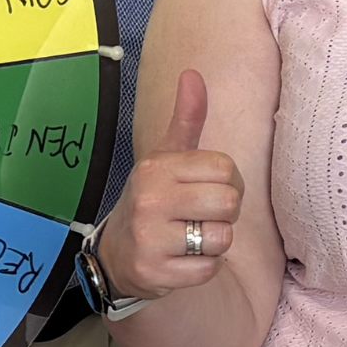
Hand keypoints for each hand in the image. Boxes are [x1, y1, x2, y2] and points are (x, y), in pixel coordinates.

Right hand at [103, 69, 245, 300]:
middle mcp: (150, 200)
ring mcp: (150, 238)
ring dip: (214, 243)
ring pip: (222, 239)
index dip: (226, 183)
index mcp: (157, 168)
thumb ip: (186, 119)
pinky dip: (203, 268)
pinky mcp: (155, 272)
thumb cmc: (153, 201)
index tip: (204, 191)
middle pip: (229, 202)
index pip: (226, 169)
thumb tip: (193, 74)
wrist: (116, 256)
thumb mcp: (165, 158)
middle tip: (200, 217)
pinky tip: (182, 260)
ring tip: (190, 239)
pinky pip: (209, 269)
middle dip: (224, 214)